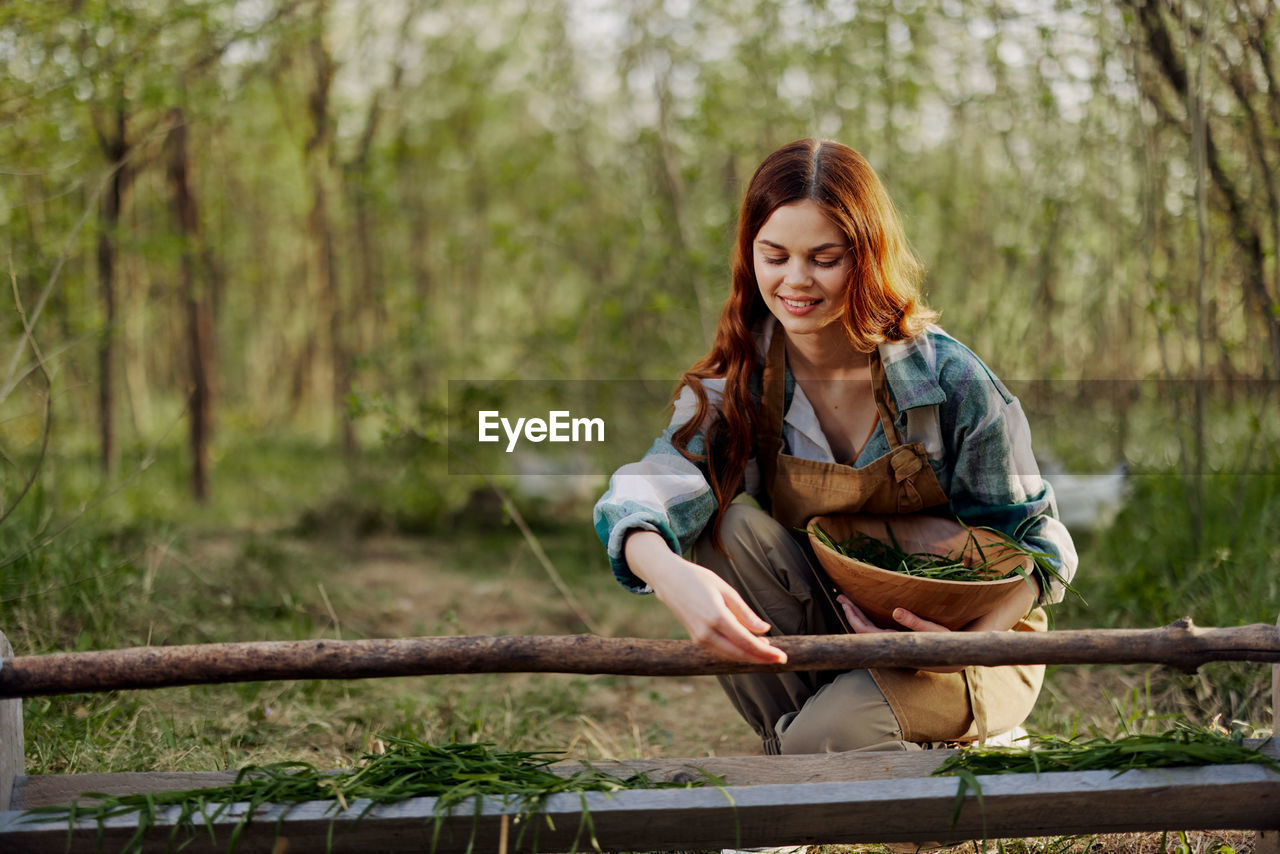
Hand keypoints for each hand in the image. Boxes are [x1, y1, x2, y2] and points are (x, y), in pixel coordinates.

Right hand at [625, 531, 786, 664]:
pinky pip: (721, 650)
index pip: (746, 642)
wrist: (668, 580)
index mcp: (716, 617)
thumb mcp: (726, 590)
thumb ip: (745, 613)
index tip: (782, 656)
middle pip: (739, 653)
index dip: (765, 652)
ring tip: (766, 649)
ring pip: (730, 655)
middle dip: (761, 658)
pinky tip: (748, 645)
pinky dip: (737, 651)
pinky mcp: (696, 639)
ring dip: (749, 655)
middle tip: (779, 656)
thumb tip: (764, 630)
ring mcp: (699, 638)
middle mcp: (706, 633)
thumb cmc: (698, 579)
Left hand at [837, 594, 963, 672]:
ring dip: (858, 615)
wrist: (956, 658)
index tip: (845, 603)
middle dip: (851, 612)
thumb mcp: (934, 631)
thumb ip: (915, 622)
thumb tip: (895, 611)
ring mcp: (893, 642)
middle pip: (862, 630)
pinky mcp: (898, 639)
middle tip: (841, 595)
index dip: (853, 618)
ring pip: (868, 630)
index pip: (865, 632)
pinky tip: (864, 609)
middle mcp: (891, 644)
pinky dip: (868, 617)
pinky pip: (876, 629)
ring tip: (848, 600)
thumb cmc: (946, 643)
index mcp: (895, 643)